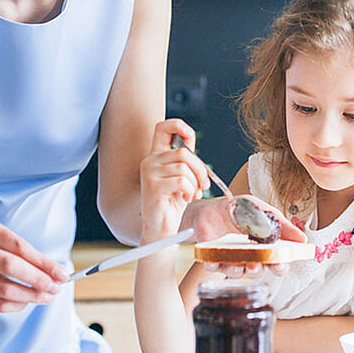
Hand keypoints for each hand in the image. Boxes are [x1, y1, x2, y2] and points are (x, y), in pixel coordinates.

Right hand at [0, 221, 67, 312]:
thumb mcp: (8, 242)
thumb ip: (31, 256)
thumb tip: (58, 274)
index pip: (21, 248)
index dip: (45, 263)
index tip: (62, 274)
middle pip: (11, 267)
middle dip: (39, 280)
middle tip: (55, 288)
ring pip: (5, 289)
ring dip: (31, 296)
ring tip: (47, 296)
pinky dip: (17, 305)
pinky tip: (27, 301)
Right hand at [140, 119, 209, 242]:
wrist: (161, 227)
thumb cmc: (172, 202)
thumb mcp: (182, 177)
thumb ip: (185, 160)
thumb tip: (190, 140)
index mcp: (156, 155)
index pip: (162, 127)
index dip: (178, 125)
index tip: (189, 136)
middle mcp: (150, 161)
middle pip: (183, 152)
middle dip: (200, 169)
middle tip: (203, 185)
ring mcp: (149, 173)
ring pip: (184, 168)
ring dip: (195, 183)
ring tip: (193, 194)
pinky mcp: (153, 187)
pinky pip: (181, 181)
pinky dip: (190, 191)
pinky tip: (185, 199)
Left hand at [180, 194, 304, 278]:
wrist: (212, 206)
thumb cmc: (240, 210)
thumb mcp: (264, 212)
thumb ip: (282, 226)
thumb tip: (303, 239)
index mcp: (263, 248)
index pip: (275, 263)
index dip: (280, 266)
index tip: (280, 263)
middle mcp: (248, 257)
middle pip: (257, 272)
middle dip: (258, 270)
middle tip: (258, 264)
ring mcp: (230, 259)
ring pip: (236, 272)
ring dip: (239, 270)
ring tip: (239, 261)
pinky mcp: (211, 258)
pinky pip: (214, 266)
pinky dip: (215, 264)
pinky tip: (216, 259)